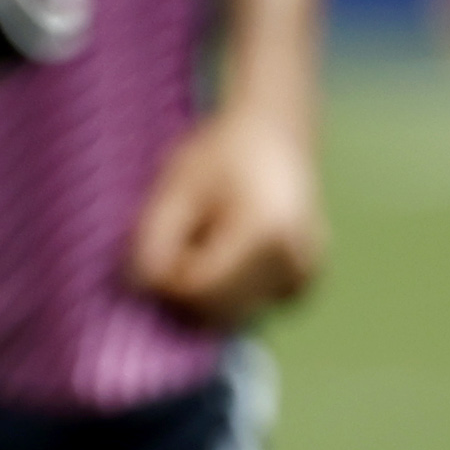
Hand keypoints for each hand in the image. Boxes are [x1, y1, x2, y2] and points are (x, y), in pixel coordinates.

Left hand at [122, 101, 323, 326]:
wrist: (275, 136)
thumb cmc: (221, 155)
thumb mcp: (177, 187)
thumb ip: (155, 238)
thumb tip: (144, 288)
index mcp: (266, 234)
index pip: (201, 289)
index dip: (166, 281)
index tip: (150, 252)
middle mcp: (296, 264)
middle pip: (220, 309)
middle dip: (186, 287)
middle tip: (177, 240)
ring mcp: (305, 279)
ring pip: (234, 313)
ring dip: (207, 289)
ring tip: (206, 236)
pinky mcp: (303, 286)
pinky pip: (251, 305)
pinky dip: (230, 288)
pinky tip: (229, 247)